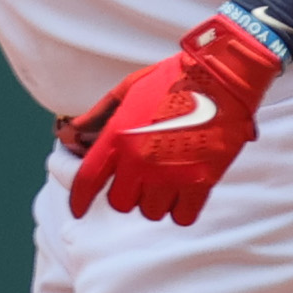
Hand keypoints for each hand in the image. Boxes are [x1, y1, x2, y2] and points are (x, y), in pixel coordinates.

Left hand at [59, 12, 282, 224]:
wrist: (221, 77)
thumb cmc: (174, 78)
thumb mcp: (128, 88)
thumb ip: (99, 114)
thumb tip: (71, 133)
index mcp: (119, 136)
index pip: (87, 180)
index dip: (79, 200)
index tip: (78, 209)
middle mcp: (140, 160)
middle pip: (120, 202)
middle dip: (127, 193)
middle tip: (140, 178)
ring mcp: (170, 174)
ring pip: (151, 211)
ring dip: (155, 200)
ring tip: (166, 178)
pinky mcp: (200, 182)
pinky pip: (182, 216)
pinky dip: (181, 208)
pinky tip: (185, 190)